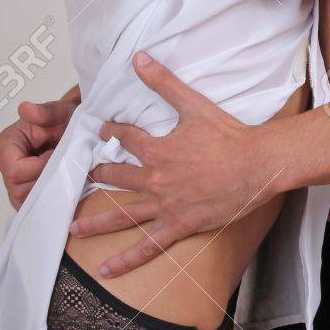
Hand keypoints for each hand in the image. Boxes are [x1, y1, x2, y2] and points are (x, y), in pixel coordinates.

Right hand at [0, 84, 79, 207]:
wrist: (74, 131)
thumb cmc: (65, 121)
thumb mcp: (60, 112)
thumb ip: (45, 112)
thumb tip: (25, 109)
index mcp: (7, 143)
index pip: (15, 170)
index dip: (39, 167)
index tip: (56, 155)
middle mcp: (4, 164)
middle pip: (19, 189)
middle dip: (45, 179)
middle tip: (61, 164)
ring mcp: (12, 182)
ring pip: (27, 200)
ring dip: (48, 188)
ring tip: (60, 171)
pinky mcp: (23, 194)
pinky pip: (33, 206)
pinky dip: (49, 198)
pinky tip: (59, 183)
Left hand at [71, 54, 283, 277]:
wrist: (257, 165)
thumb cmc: (229, 136)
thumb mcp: (194, 104)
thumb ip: (163, 82)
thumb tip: (139, 59)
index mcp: (157, 149)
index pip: (125, 139)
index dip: (111, 133)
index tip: (102, 131)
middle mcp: (155, 179)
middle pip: (117, 177)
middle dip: (98, 175)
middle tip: (84, 176)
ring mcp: (165, 206)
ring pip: (122, 214)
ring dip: (95, 221)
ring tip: (73, 227)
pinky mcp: (179, 225)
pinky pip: (146, 246)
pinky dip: (125, 260)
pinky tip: (104, 271)